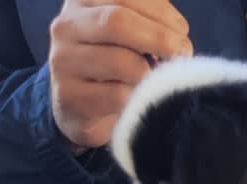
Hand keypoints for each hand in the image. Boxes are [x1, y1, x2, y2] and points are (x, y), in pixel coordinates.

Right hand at [49, 0, 192, 149]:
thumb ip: (151, 22)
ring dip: (152, 74)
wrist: (82, 107)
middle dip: (160, 38)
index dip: (162, 13)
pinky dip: (140, 98)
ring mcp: (64, 60)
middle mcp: (67, 24)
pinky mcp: (70, 96)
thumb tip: (179, 37)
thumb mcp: (130, 33)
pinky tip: (143, 99)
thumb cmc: (117, 64)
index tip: (182, 32)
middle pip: (117, 21)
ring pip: (121, 62)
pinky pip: (118, 96)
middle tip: (182, 54)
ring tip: (161, 80)